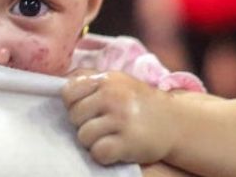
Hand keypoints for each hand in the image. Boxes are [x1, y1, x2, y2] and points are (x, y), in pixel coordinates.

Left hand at [61, 69, 176, 164]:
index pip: (68, 92)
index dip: (73, 104)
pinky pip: (99, 152)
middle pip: (74, 116)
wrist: (176, 123)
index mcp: (108, 79)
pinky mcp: (129, 142)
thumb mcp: (118, 82)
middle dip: (83, 124)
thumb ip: (90, 79)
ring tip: (109, 137)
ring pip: (83, 136)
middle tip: (102, 125)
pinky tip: (115, 149)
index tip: (88, 110)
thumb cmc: (139, 103)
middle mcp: (114, 96)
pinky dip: (104, 155)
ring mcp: (122, 119)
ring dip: (93, 142)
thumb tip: (59, 82)